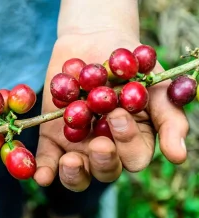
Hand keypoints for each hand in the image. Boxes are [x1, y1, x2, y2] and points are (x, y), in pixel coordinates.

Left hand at [34, 31, 188, 190]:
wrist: (95, 42)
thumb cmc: (130, 66)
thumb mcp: (154, 88)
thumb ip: (168, 119)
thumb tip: (177, 156)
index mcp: (132, 141)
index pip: (133, 156)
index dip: (128, 142)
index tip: (117, 114)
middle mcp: (105, 147)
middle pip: (105, 170)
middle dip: (102, 161)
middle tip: (99, 144)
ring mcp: (77, 144)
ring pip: (77, 173)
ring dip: (73, 174)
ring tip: (70, 161)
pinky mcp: (52, 136)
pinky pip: (47, 158)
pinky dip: (44, 170)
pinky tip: (41, 176)